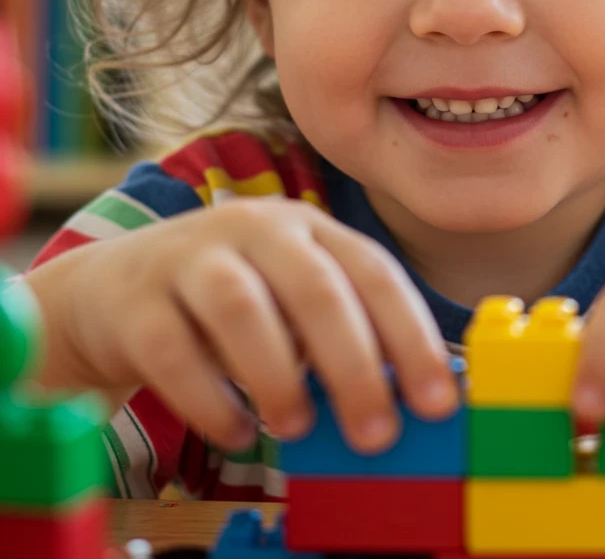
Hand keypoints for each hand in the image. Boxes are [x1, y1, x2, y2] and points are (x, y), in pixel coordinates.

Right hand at [24, 198, 457, 452]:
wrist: (113, 288)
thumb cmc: (228, 301)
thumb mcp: (290, 299)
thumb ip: (340, 334)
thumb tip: (405, 398)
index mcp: (309, 227)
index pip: (374, 272)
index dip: (411, 336)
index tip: (436, 401)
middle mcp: (255, 228)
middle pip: (315, 288)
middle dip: (355, 365)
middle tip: (376, 433)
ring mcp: (191, 257)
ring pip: (242, 308)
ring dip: (279, 376)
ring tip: (299, 428)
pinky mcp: (136, 300)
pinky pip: (173, 350)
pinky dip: (209, 400)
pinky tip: (236, 432)